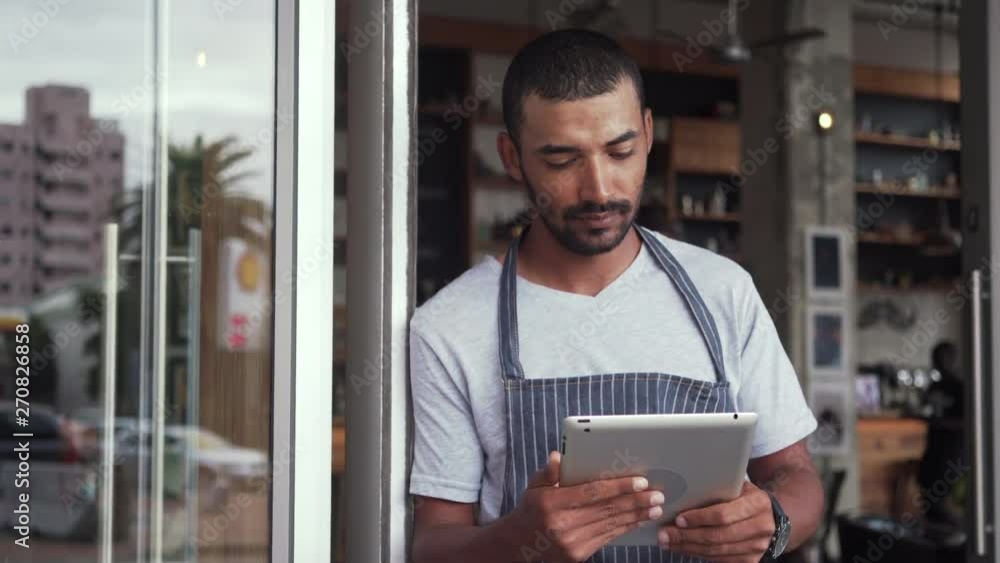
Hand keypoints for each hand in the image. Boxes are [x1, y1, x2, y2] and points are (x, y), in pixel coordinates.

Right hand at [506, 451, 665, 562]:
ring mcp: (572, 542)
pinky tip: (638, 520)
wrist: (518, 545)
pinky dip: (625, 528)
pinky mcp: (579, 554)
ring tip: (655, 508)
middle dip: (636, 501)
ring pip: (611, 525)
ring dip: (636, 516)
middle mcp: (563, 524)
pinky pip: (607, 538)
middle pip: (607, 509)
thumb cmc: (531, 510)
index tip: (640, 481)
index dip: (618, 487)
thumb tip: (559, 457)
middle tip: (657, 494)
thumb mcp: (533, 486)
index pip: (592, 492)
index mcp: (552, 503)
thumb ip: (549, 472)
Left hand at [658, 481, 774, 562]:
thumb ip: (719, 488)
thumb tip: (683, 492)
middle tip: (664, 534)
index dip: (699, 518)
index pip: (723, 514)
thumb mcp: (738, 487)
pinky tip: (684, 549)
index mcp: (757, 503)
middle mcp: (761, 527)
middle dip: (686, 536)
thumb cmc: (746, 498)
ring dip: (688, 548)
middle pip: (717, 536)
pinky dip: (699, 555)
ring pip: (717, 550)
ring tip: (668, 543)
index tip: (678, 519)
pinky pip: (721, 560)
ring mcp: (758, 546)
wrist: (772, 518)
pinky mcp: (752, 560)